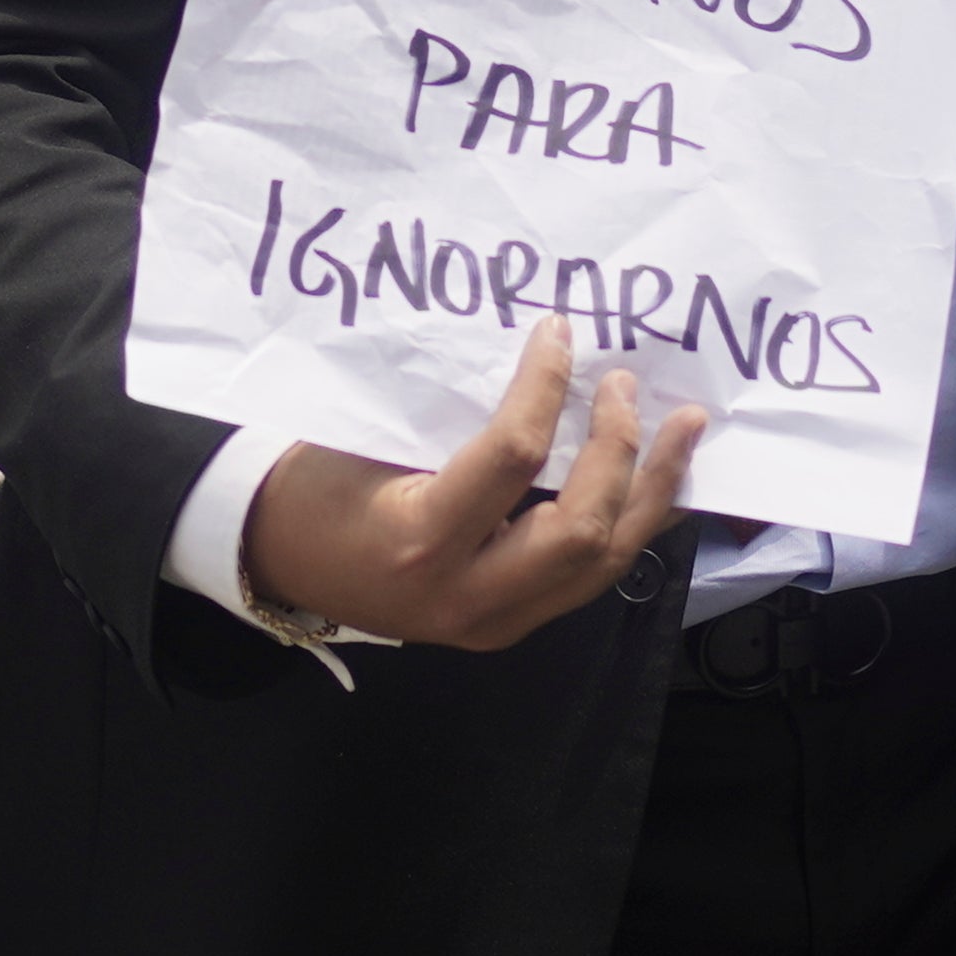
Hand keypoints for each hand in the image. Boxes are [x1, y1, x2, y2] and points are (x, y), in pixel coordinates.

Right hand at [235, 320, 700, 652]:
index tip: (560, 330)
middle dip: (619, 452)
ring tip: (683, 431)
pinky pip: (586, 580)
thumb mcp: (367, 438)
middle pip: (581, 530)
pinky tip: (656, 485)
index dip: (547, 385)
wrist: (271, 561)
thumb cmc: (311, 484)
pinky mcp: (505, 625)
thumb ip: (454, 415)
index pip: (516, 457)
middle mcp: (466, 597)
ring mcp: (491, 622)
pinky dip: (628, 526)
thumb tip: (542, 351)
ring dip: (650, 494)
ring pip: (601, 566)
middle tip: (628, 385)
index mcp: (421, 540)